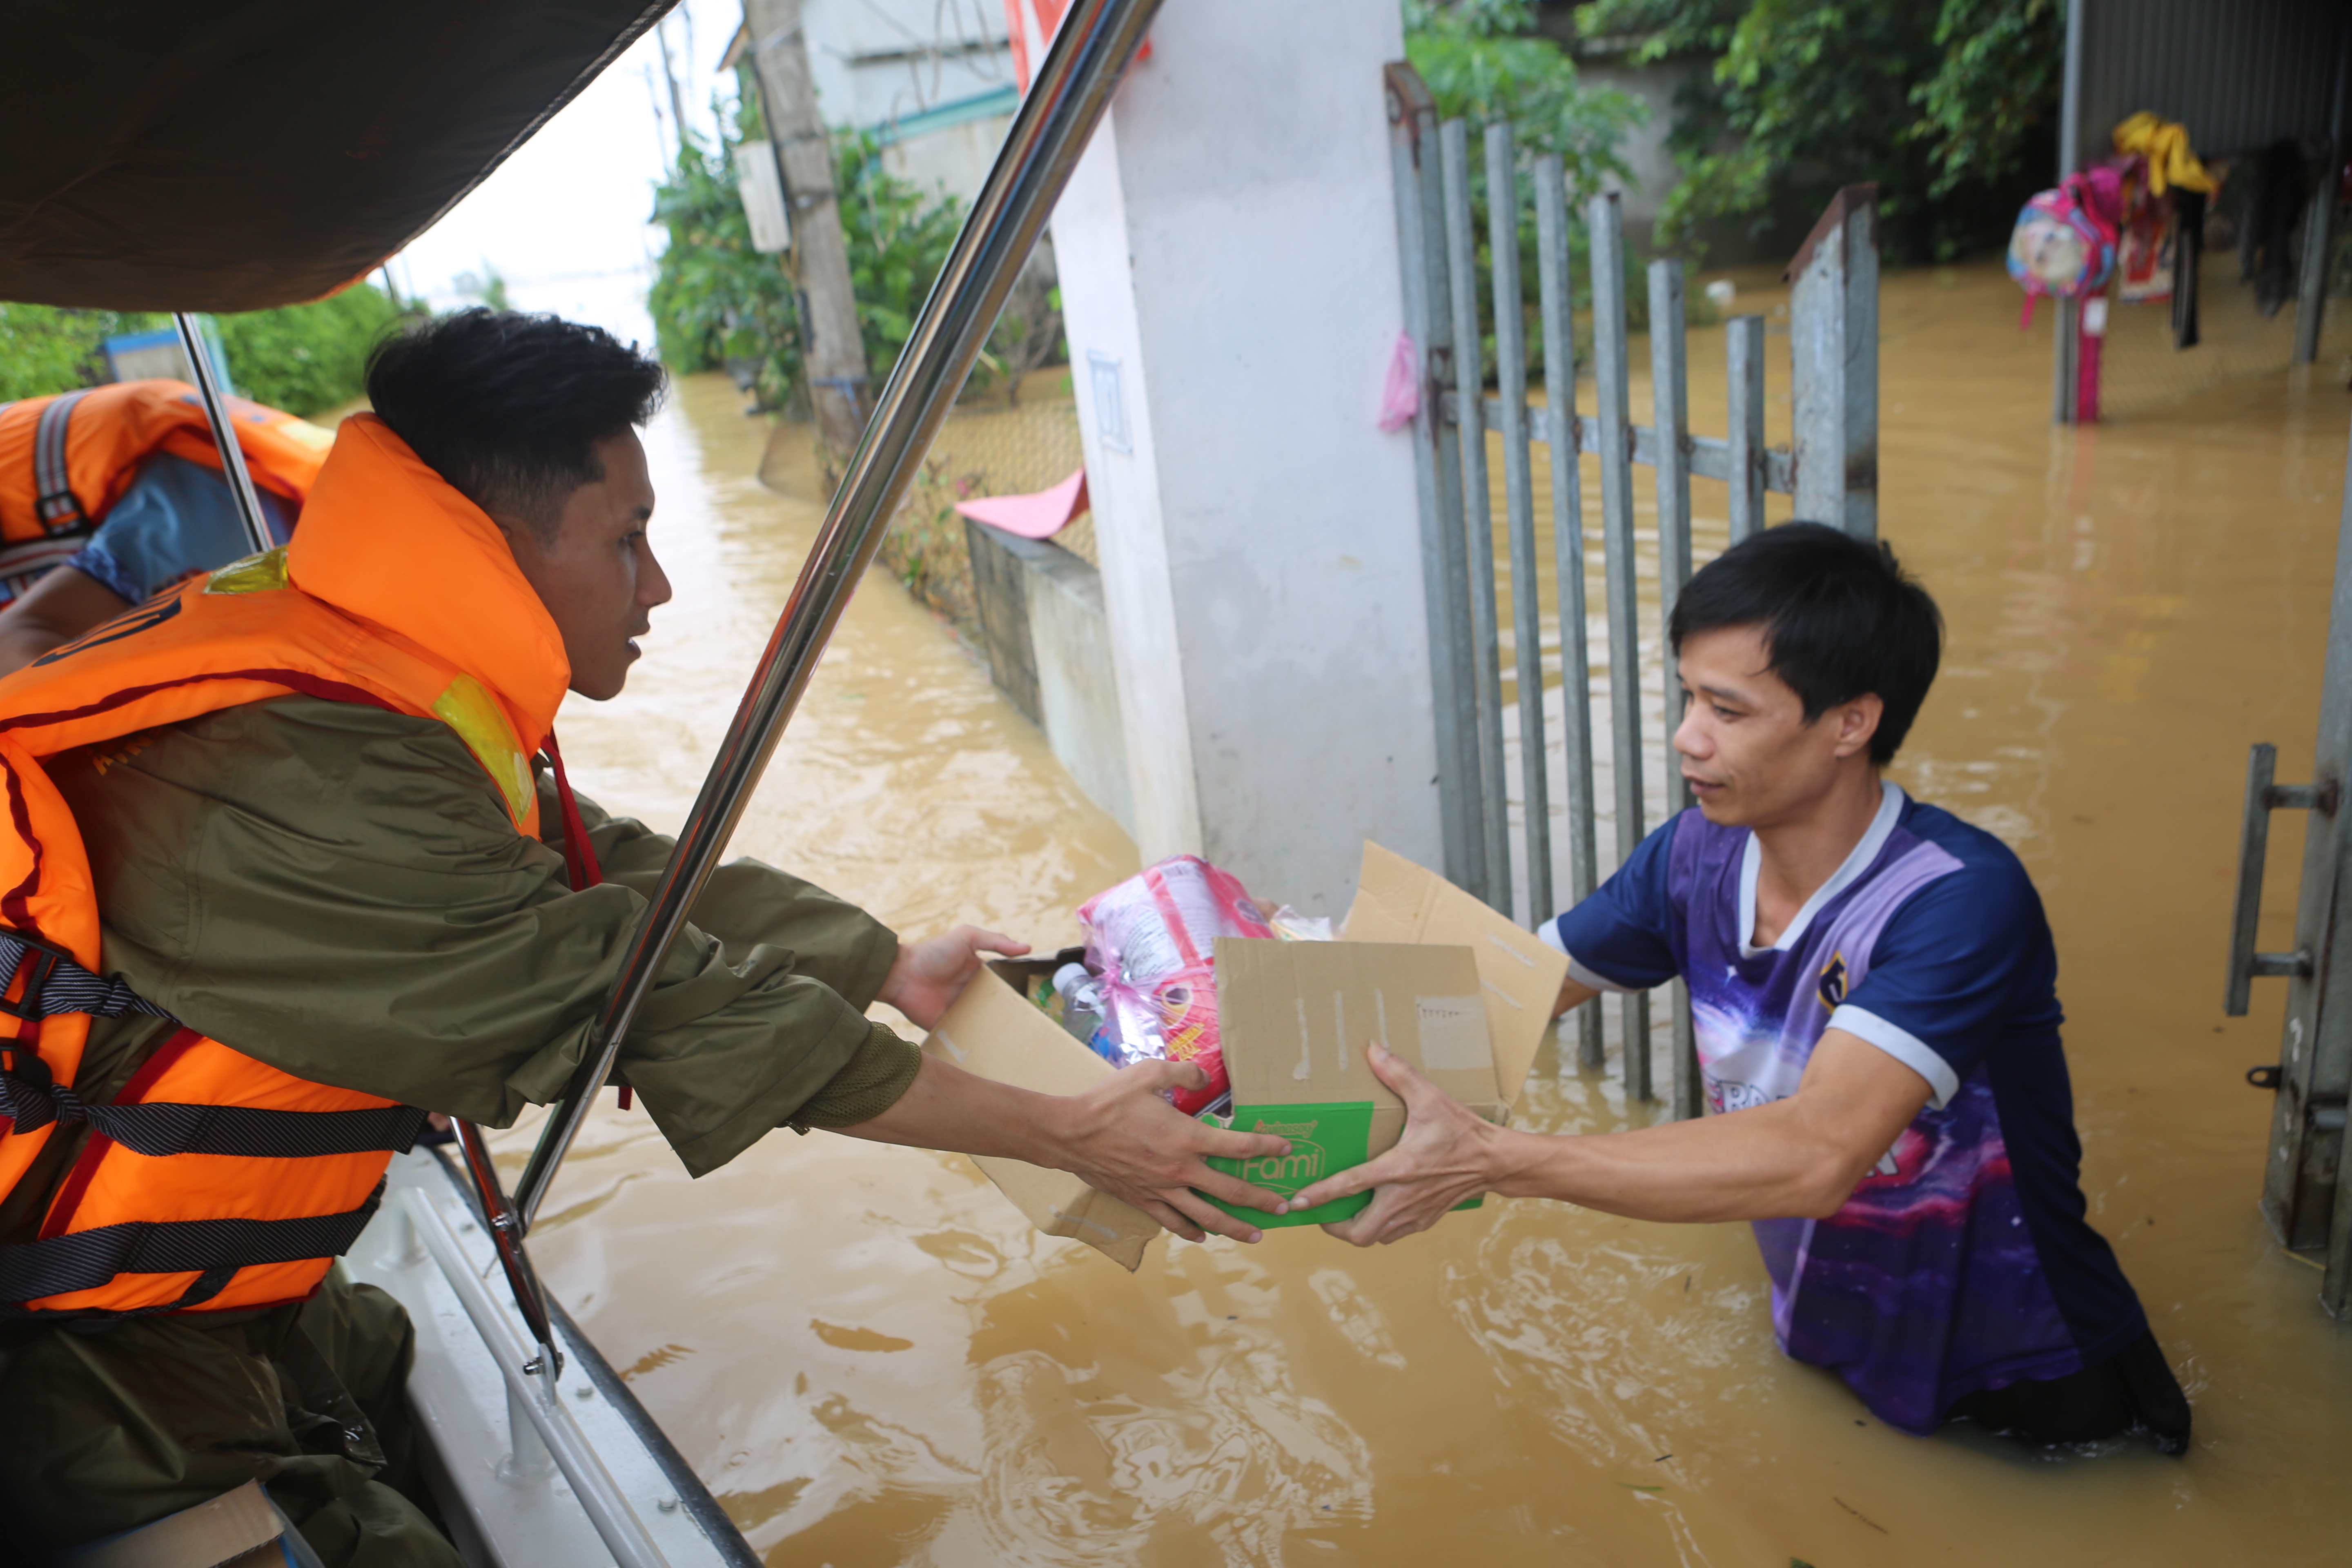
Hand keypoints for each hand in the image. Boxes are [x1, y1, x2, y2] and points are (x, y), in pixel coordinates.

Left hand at [876, 924, 1029, 1028]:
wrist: (902, 975)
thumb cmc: (934, 952)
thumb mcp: (967, 937)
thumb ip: (996, 941)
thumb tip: (1027, 947)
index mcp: (980, 974)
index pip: (1005, 984)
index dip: (1019, 991)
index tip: (1037, 1000)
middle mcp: (973, 993)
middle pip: (998, 1007)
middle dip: (1013, 1016)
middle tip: (1034, 1026)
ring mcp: (961, 1011)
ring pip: (986, 1024)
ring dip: (999, 1031)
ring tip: (1020, 1042)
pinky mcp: (949, 1027)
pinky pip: (966, 1037)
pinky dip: (978, 1043)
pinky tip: (996, 1050)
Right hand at [1053, 1059, 1294, 1243]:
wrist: (1070, 1134)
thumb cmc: (1109, 1102)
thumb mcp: (1148, 1073)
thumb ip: (1182, 1074)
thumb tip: (1203, 1077)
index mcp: (1187, 1138)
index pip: (1239, 1147)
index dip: (1267, 1148)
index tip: (1286, 1150)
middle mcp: (1180, 1170)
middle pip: (1232, 1191)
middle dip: (1262, 1201)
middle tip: (1284, 1208)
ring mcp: (1162, 1190)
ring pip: (1207, 1216)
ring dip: (1234, 1227)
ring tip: (1254, 1236)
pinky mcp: (1142, 1200)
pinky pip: (1172, 1222)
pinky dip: (1190, 1231)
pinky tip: (1201, 1236)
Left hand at [1292, 1044, 1503, 1246]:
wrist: (1496, 1161)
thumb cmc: (1462, 1131)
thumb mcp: (1430, 1098)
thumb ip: (1399, 1074)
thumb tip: (1374, 1050)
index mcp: (1398, 1168)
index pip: (1351, 1186)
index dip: (1320, 1196)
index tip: (1298, 1202)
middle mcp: (1403, 1197)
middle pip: (1359, 1232)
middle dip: (1334, 1226)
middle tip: (1320, 1211)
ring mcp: (1415, 1213)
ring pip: (1375, 1238)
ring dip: (1355, 1230)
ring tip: (1342, 1212)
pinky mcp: (1425, 1220)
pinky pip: (1393, 1235)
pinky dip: (1378, 1228)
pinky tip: (1374, 1209)